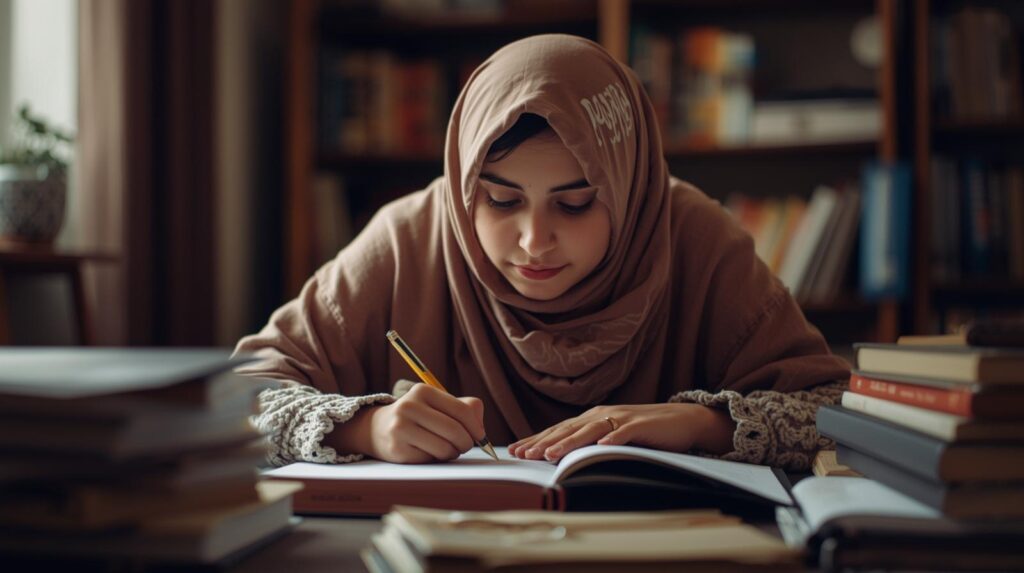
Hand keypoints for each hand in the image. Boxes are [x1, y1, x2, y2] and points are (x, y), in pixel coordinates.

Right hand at [337, 384, 485, 463]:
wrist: (378, 429)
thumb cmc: (418, 417)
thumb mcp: (438, 405)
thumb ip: (465, 409)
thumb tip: (480, 429)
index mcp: (423, 391)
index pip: (462, 410)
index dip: (476, 427)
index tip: (480, 436)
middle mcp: (409, 407)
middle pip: (455, 431)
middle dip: (466, 443)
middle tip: (464, 446)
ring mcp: (401, 428)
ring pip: (445, 448)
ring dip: (452, 453)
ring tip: (446, 449)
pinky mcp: (397, 449)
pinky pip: (431, 460)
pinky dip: (437, 459)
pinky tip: (429, 452)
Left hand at [508, 403, 735, 462]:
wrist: (680, 420)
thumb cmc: (643, 432)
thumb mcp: (610, 436)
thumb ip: (588, 442)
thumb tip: (558, 455)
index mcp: (592, 418)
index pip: (559, 429)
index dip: (537, 439)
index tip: (516, 450)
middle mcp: (602, 414)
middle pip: (568, 429)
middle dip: (544, 442)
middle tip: (524, 454)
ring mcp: (621, 418)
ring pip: (590, 430)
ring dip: (569, 442)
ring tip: (551, 453)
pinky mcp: (641, 425)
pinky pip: (625, 432)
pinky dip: (613, 438)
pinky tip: (602, 445)